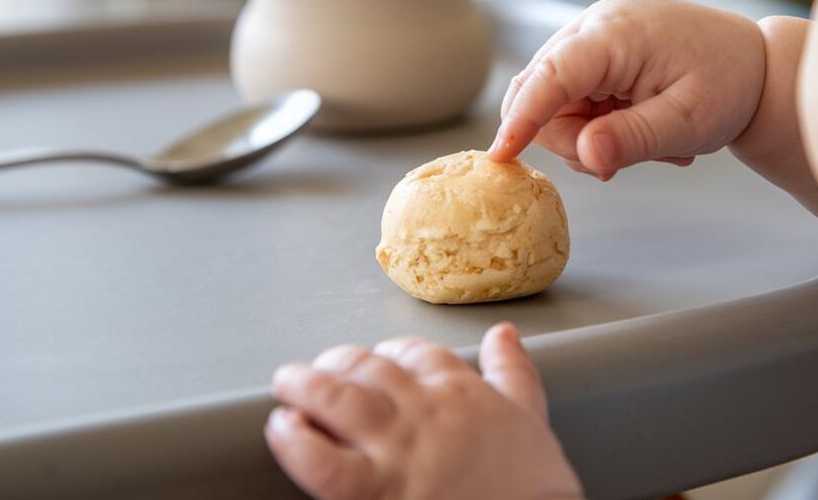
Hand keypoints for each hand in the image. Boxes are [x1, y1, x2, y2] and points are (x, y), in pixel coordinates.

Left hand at [266, 323, 583, 499]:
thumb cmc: (534, 489)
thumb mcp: (530, 419)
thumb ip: (514, 372)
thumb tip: (505, 334)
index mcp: (461, 391)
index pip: (414, 352)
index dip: (388, 353)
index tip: (378, 362)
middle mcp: (425, 410)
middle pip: (367, 366)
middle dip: (338, 363)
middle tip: (320, 372)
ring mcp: (396, 449)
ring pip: (336, 397)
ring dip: (304, 385)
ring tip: (288, 386)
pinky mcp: (372, 491)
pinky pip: (318, 458)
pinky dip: (293, 438)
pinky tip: (284, 428)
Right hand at [488, 0, 766, 179]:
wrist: (757, 64)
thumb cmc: (731, 84)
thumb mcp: (689, 121)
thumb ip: (634, 138)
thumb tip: (587, 156)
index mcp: (616, 33)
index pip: (550, 75)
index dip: (522, 117)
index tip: (501, 156)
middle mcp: (595, 25)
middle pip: (542, 93)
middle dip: (572, 140)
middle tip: (619, 165)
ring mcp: (594, 36)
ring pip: (554, 102)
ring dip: (591, 136)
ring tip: (650, 142)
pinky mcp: (597, 51)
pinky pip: (573, 98)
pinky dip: (598, 125)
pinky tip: (641, 129)